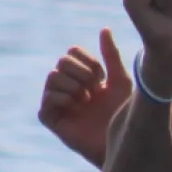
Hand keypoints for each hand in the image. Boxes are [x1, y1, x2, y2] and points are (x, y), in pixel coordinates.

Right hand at [38, 28, 132, 167]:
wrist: (123, 141)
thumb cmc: (124, 114)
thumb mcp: (120, 81)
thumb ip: (111, 56)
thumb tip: (104, 29)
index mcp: (83, 77)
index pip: (71, 53)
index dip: (86, 60)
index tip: (102, 76)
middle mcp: (68, 88)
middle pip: (61, 62)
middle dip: (80, 72)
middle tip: (94, 88)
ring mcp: (59, 103)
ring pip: (52, 77)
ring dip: (73, 84)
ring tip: (86, 98)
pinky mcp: (53, 120)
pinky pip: (47, 100)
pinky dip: (61, 97)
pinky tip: (76, 105)